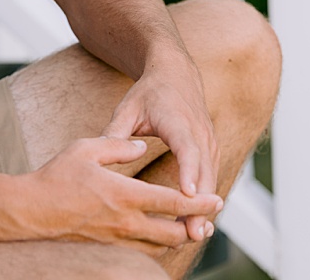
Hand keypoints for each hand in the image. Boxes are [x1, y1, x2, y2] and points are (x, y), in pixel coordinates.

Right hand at [25, 136, 221, 254]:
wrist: (31, 211)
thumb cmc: (57, 176)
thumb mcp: (88, 148)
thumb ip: (119, 146)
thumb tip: (141, 146)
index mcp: (125, 195)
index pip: (173, 202)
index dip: (199, 202)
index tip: (218, 198)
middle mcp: (126, 223)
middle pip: (174, 232)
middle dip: (196, 225)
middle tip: (209, 215)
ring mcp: (117, 239)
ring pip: (160, 246)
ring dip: (178, 237)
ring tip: (189, 224)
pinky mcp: (108, 247)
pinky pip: (142, 251)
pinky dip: (157, 244)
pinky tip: (159, 234)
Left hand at [100, 56, 221, 242]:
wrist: (176, 74)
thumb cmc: (149, 92)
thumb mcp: (128, 107)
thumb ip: (115, 132)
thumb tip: (99, 153)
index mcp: (179, 122)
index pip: (188, 149)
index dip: (188, 172)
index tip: (187, 195)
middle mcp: (200, 134)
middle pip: (204, 173)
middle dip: (199, 204)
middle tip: (192, 233)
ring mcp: (209, 143)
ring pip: (211, 180)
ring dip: (205, 207)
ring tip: (194, 235)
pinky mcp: (211, 151)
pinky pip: (210, 178)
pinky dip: (205, 200)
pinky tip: (195, 222)